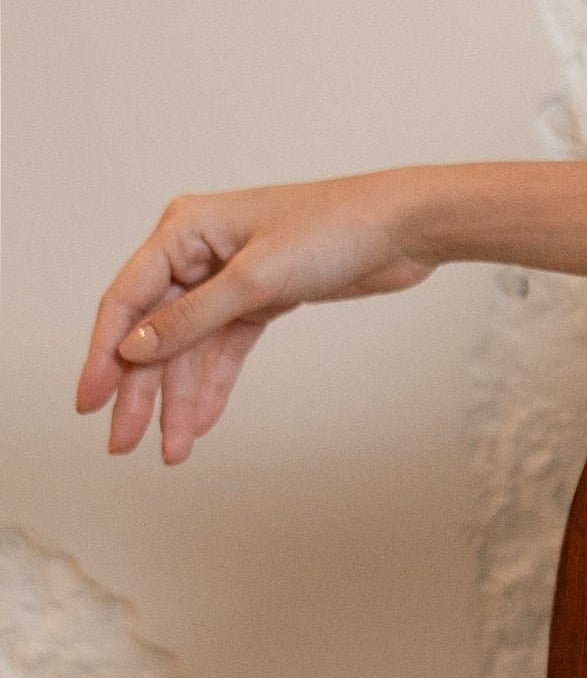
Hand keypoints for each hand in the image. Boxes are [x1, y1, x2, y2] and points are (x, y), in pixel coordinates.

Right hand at [76, 174, 442, 466]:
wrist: (405, 228)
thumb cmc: (333, 229)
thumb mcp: (254, 278)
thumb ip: (191, 318)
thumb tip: (133, 348)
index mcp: (185, 228)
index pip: (128, 299)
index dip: (104, 354)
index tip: (89, 402)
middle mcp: (200, 251)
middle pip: (156, 330)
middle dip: (141, 389)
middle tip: (124, 442)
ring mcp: (231, 277)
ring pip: (191, 347)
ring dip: (180, 397)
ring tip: (173, 449)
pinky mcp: (262, 299)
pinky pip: (225, 348)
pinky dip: (213, 384)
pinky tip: (201, 421)